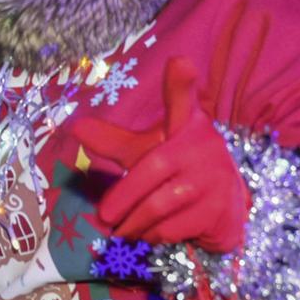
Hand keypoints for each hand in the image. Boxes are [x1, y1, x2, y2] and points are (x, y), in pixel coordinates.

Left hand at [67, 58, 248, 252]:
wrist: (224, 208)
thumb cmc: (178, 170)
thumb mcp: (148, 150)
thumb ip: (115, 141)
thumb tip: (75, 128)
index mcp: (185, 125)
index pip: (182, 100)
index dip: (180, 83)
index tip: (179, 63)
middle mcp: (202, 146)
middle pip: (151, 167)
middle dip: (123, 196)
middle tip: (104, 216)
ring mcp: (213, 179)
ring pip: (159, 204)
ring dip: (133, 222)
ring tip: (120, 231)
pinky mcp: (217, 210)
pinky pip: (173, 227)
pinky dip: (151, 235)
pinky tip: (144, 236)